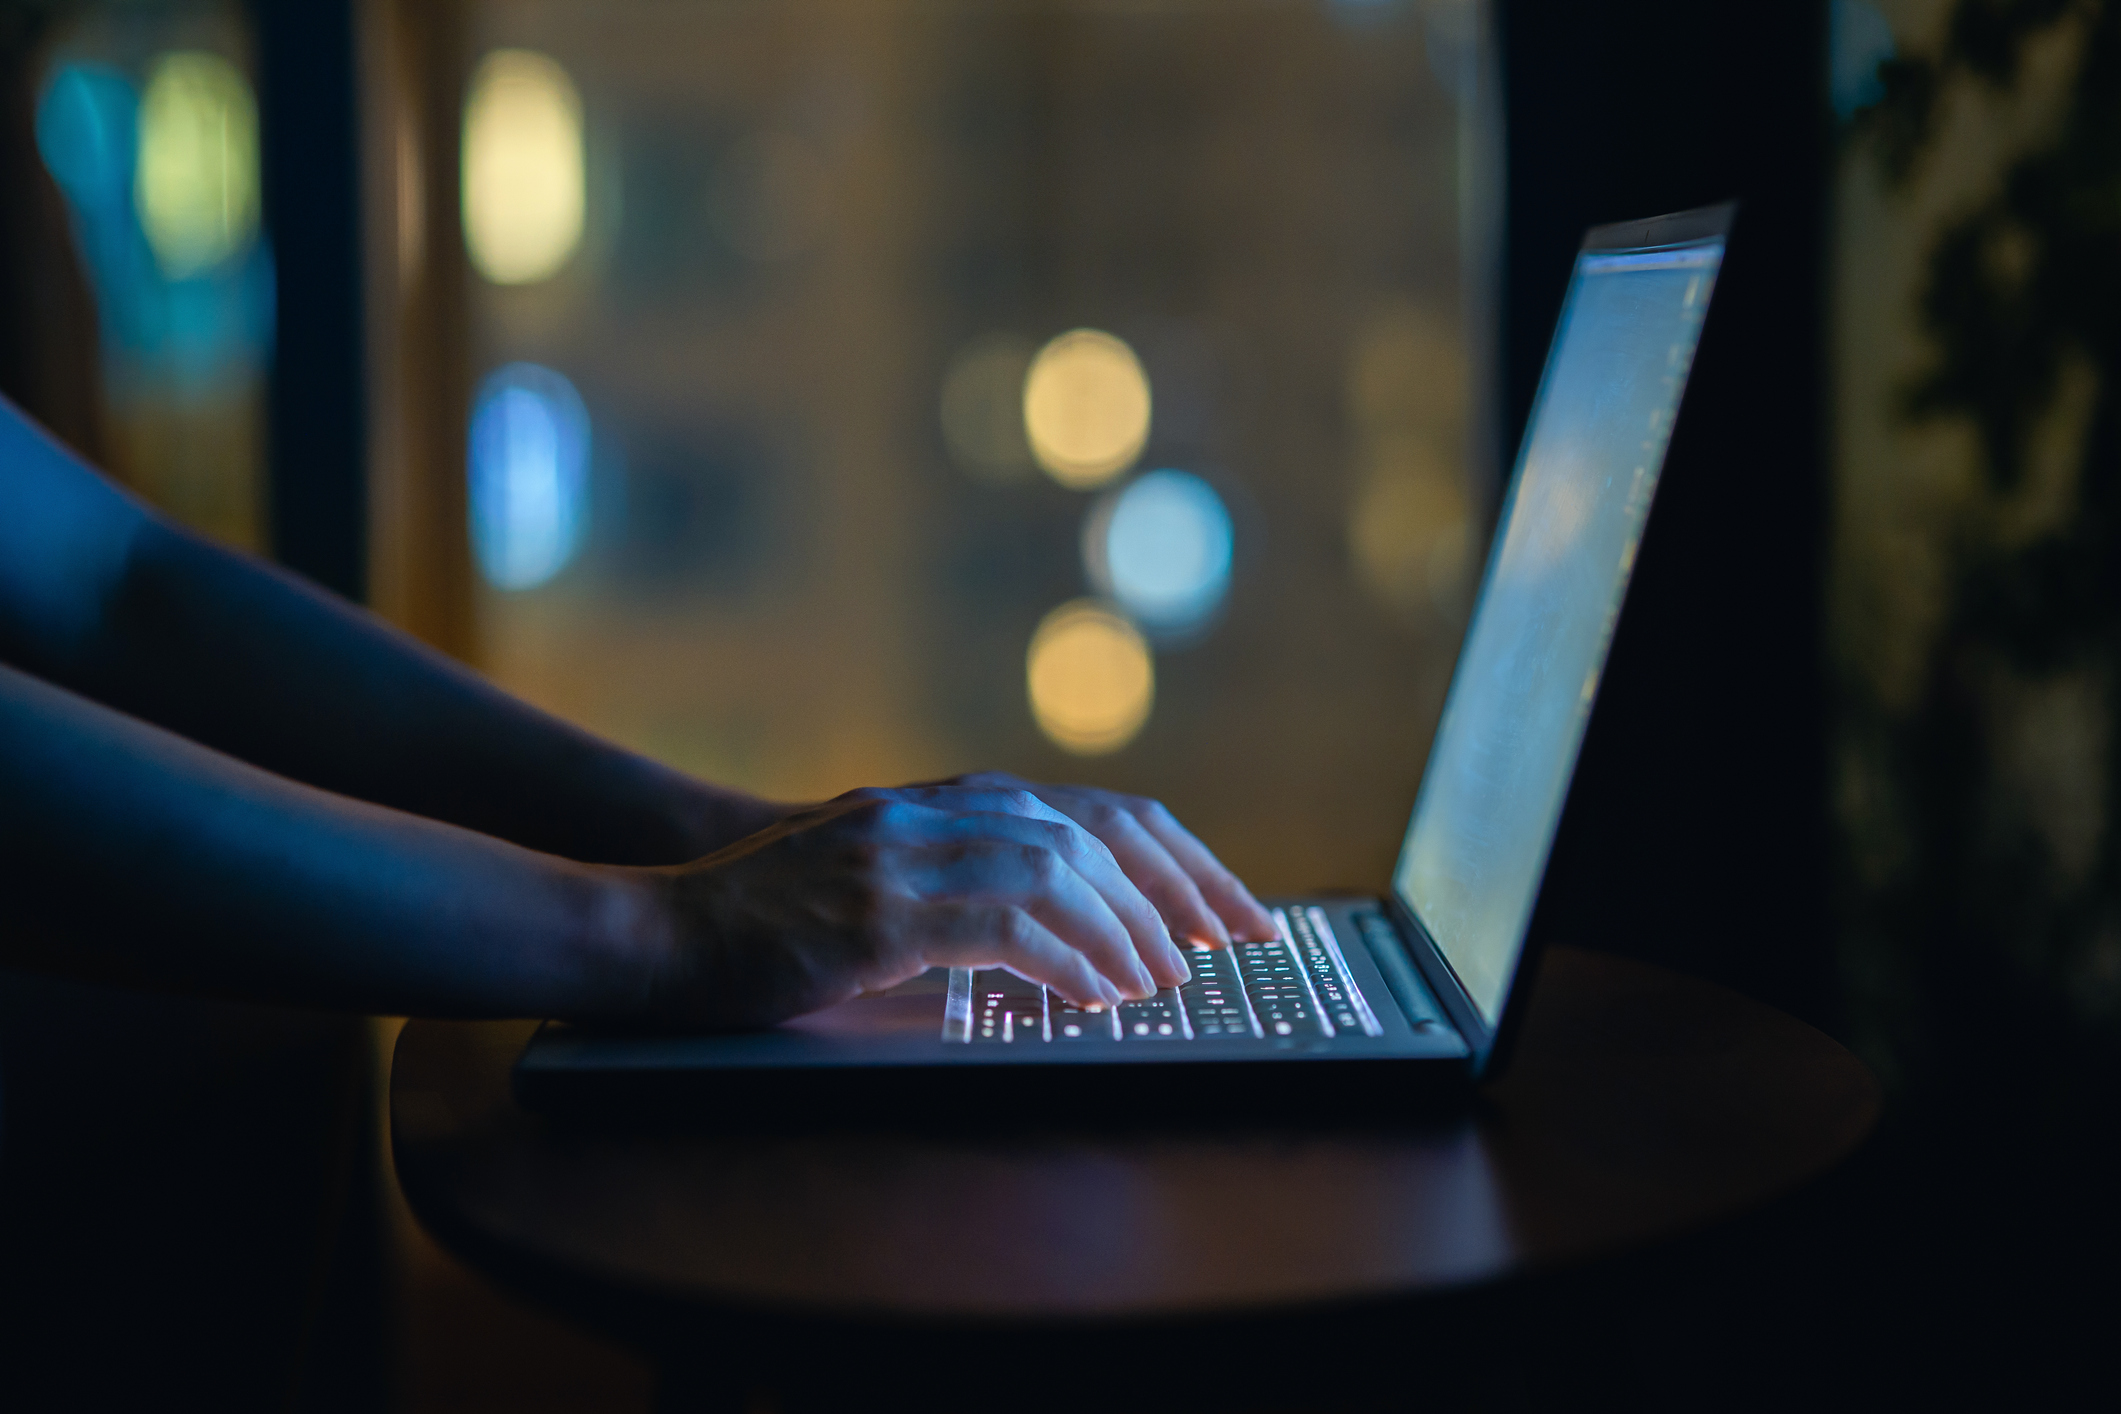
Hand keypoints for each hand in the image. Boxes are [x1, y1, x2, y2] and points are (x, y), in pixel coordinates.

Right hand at [634, 782, 1206, 1027]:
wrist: (655, 928)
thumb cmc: (764, 917)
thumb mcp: (874, 878)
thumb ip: (956, 879)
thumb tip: (1059, 930)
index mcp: (938, 803)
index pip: (1087, 812)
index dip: (1172, 856)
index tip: (1229, 907)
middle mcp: (930, 813)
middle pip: (1091, 831)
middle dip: (1177, 888)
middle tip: (1235, 941)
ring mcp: (902, 855)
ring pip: (1056, 870)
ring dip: (1126, 929)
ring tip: (1165, 981)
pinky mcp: (876, 913)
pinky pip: (1002, 925)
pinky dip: (1068, 959)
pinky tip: (1099, 995)